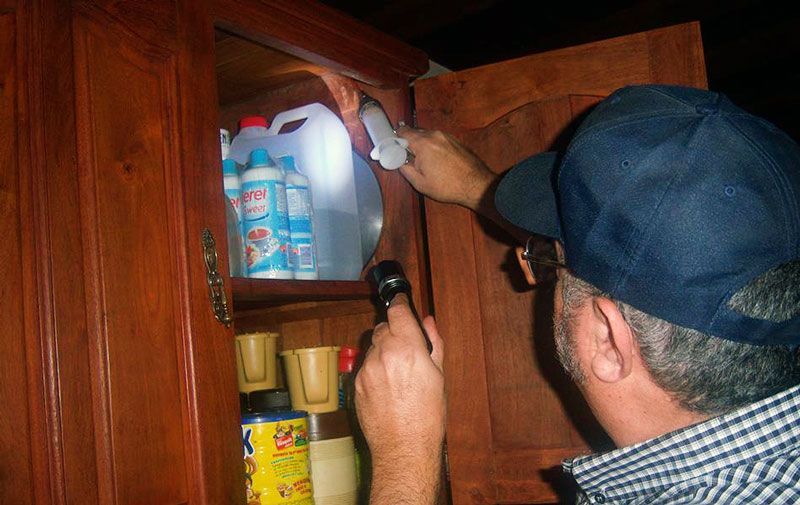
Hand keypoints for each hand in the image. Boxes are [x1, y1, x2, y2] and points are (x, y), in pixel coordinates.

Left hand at [355, 293, 444, 503]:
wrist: (404, 448)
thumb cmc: (428, 415)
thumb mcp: (439, 375)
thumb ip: (433, 343)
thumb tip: (428, 321)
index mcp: (407, 348)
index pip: (397, 312)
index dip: (399, 303)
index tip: (400, 299)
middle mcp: (382, 354)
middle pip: (382, 327)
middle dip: (393, 332)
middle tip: (407, 348)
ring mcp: (366, 369)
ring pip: (373, 347)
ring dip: (383, 351)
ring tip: (399, 374)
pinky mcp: (356, 384)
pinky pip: (365, 366)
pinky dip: (375, 369)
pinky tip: (388, 388)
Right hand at [397, 127, 496, 210]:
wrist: (476, 184)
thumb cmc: (448, 186)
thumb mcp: (420, 183)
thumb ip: (405, 169)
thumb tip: (399, 162)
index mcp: (423, 144)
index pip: (402, 132)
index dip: (395, 139)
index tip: (393, 149)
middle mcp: (434, 135)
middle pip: (414, 133)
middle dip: (408, 144)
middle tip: (408, 159)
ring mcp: (446, 136)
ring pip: (426, 136)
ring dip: (421, 146)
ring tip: (424, 163)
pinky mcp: (454, 140)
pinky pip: (437, 139)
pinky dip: (432, 147)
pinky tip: (436, 161)